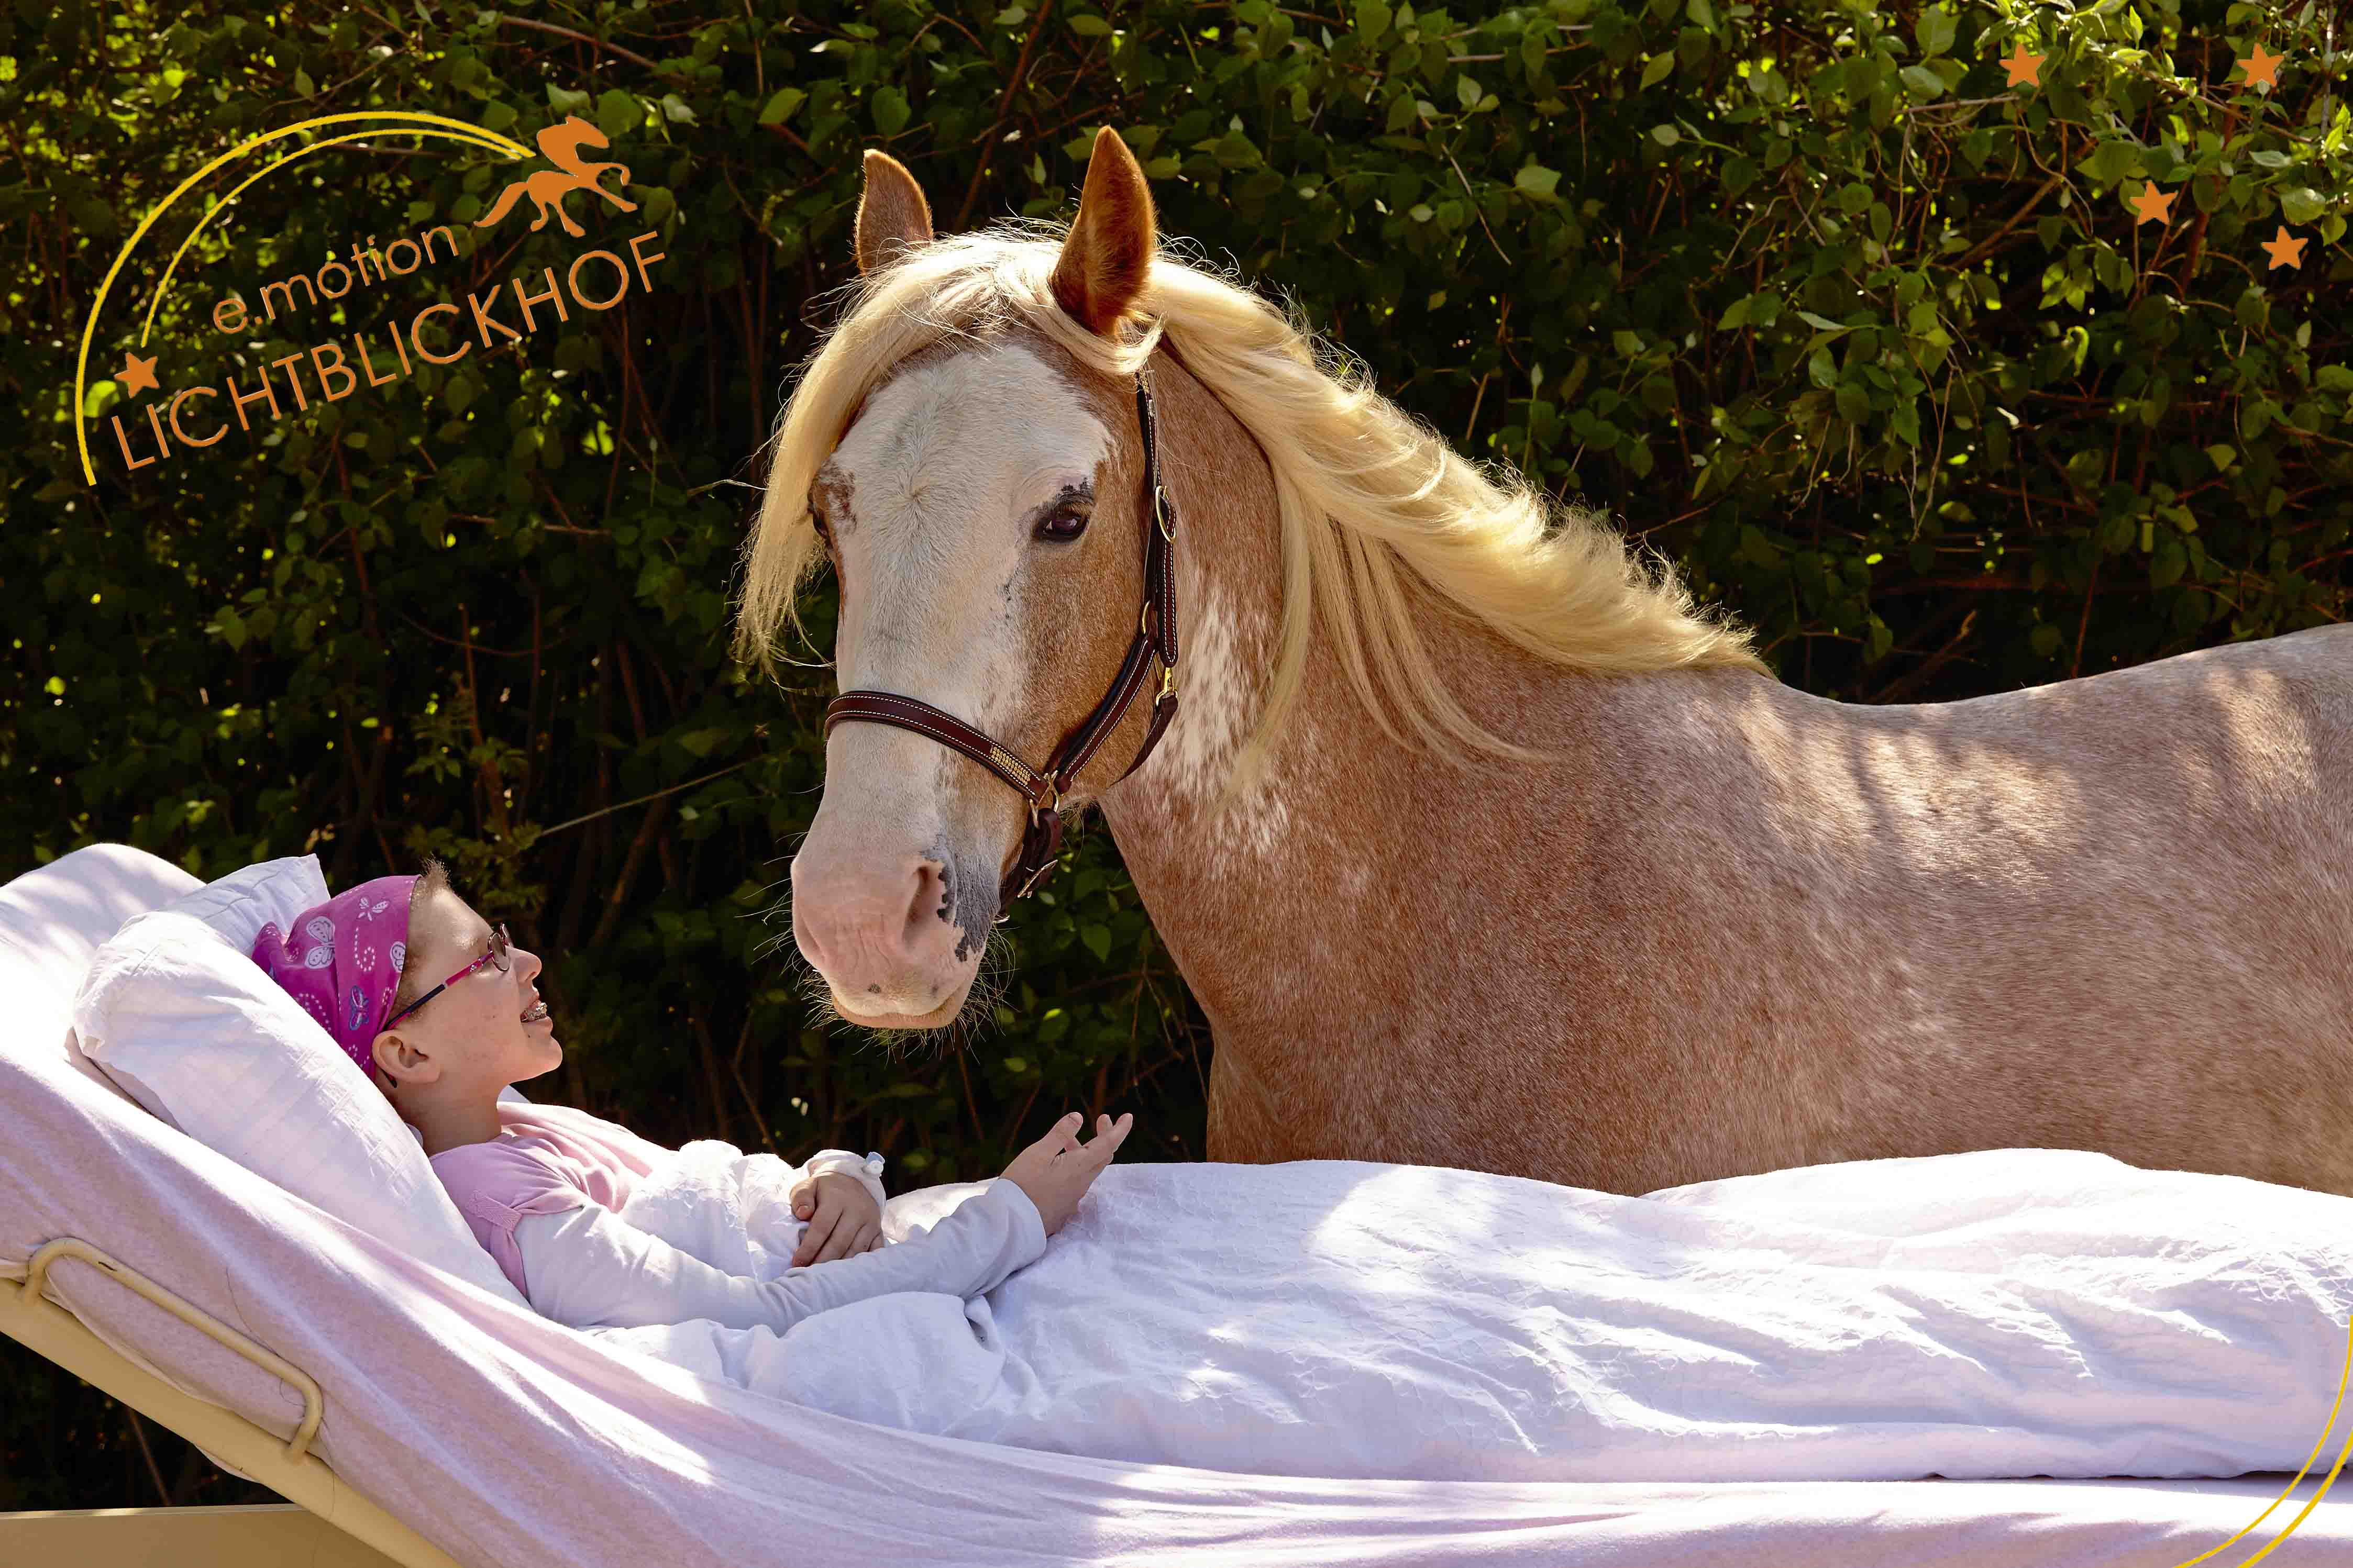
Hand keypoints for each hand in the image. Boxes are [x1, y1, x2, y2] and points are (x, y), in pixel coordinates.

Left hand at [787, 1171, 884, 1265]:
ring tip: (823, 1276)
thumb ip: (801, 1197)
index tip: (797, 1262)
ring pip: (855, 1251)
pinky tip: (846, 1273)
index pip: (822, 1227)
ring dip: (838, 1266)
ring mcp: (871, 1222)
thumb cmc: (826, 1189)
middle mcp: (857, 1210)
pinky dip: (859, 1264)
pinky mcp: (878, 1231)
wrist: (854, 1182)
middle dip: (822, 1261)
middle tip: (808, 1273)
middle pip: (839, 1242)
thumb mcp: (809, 1185)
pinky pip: (872, 1252)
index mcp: (837, 1198)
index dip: (809, 1247)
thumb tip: (803, 1214)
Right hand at [1000, 1110, 1132, 1236]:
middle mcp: (1081, 1183)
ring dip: (1085, 1151)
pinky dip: (1075, 1166)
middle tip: (1102, 1119)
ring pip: (1088, 1169)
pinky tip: (1059, 1163)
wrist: (1011, 1224)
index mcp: (1078, 1167)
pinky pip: (1077, 1182)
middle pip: (1103, 1157)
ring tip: (1069, 1139)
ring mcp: (1073, 1197)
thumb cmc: (1021, 1185)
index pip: (1108, 1145)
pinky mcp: (1064, 1206)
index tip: (1129, 1116)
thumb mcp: (1037, 1153)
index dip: (1120, 1130)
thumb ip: (1059, 1134)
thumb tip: (1078, 1116)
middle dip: (1106, 1136)